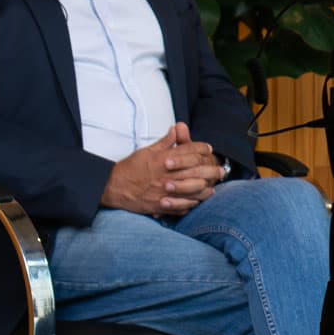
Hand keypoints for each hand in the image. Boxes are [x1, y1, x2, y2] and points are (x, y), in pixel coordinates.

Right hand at [102, 123, 223, 215]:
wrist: (113, 187)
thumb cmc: (129, 168)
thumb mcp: (146, 151)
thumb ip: (164, 142)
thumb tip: (176, 129)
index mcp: (163, 159)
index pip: (188, 151)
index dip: (202, 148)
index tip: (209, 149)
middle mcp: (166, 174)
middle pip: (195, 170)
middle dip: (210, 169)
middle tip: (220, 170)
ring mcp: (165, 191)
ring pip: (192, 189)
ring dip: (205, 188)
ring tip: (213, 186)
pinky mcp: (161, 204)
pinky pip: (182, 205)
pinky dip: (192, 203)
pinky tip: (198, 201)